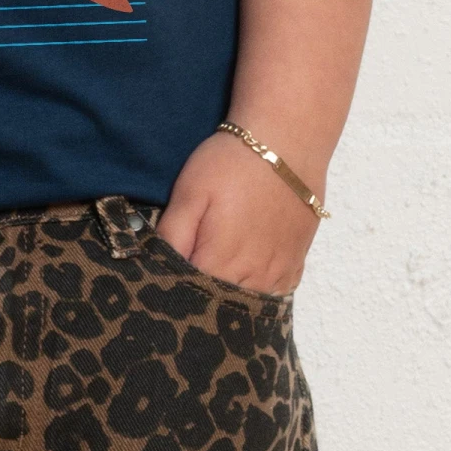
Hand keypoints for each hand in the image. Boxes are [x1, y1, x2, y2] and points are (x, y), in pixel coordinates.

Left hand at [156, 130, 321, 294]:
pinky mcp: (295, 264)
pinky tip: (245, 282)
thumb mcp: (189, 192)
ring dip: (230, 303)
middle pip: (221, 308)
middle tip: (186, 287)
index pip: (190, 300)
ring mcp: (277, 274)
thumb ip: (171, 235)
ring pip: (249, 307)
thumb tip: (154, 268)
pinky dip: (258, 296)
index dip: (174, 297)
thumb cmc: (231, 163)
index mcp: (219, 264)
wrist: (287, 142)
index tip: (163, 289)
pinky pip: (275, 296)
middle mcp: (252, 279)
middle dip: (201, 305)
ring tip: (214, 287)